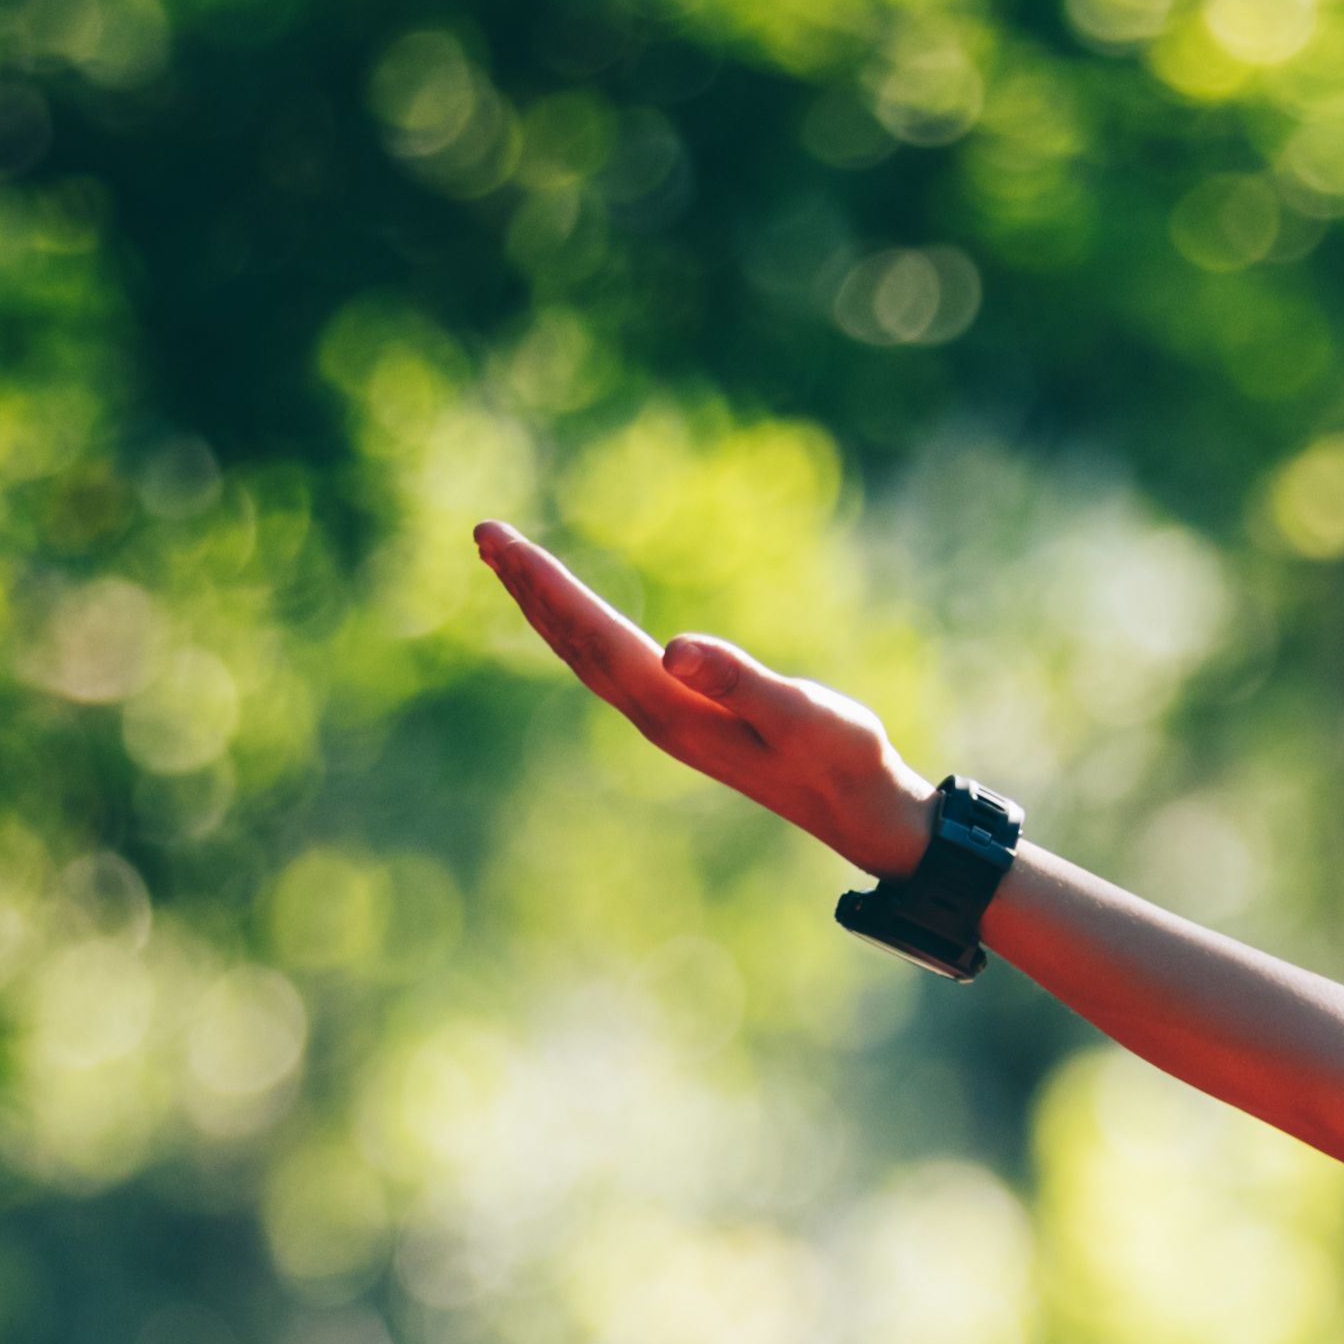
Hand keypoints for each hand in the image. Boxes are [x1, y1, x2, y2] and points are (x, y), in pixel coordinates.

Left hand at [473, 519, 936, 872]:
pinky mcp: (682, 718)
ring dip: (545, 608)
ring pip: (584, 656)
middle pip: (573, 644)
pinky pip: (608, 665)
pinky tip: (576, 618)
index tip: (503, 542)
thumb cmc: (840, 756)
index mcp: (673, 709)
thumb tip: (675, 647)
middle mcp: (655, 715)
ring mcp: (665, 720)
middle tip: (484, 533)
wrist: (858, 810)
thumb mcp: (798, 713)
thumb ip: (738, 680)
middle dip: (528, 588)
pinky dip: (578, 631)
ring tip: (509, 563)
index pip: (593, 637)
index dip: (546, 588)